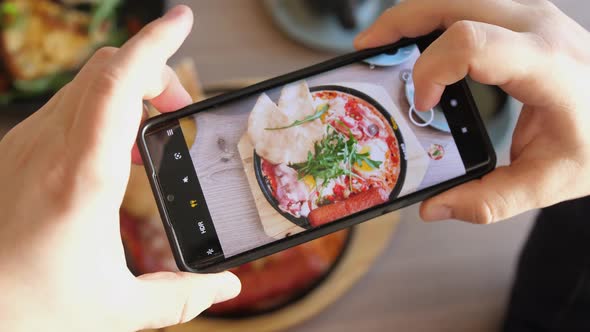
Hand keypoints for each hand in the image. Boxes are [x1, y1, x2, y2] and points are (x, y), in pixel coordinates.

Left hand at [0, 6, 239, 331]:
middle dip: (154, 71)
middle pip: (105, 69)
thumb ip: (182, 295)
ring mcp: (24, 146)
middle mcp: (48, 149)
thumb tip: (225, 286)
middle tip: (182, 106)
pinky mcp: (13, 154)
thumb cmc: (26, 311)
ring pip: (83, 84)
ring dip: (127, 90)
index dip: (156, 42)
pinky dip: (100, 109)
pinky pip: (65, 107)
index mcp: (83, 177)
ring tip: (152, 133)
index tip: (182, 20)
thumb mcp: (117, 309)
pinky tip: (113, 153)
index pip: (121, 82)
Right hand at [355, 0, 589, 223]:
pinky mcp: (521, 14)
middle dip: (400, 24)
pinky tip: (417, 40)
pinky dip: (432, 17)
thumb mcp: (551, 180)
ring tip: (383, 42)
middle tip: (368, 50)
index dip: (431, 72)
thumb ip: (493, 200)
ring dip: (413, 15)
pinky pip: (466, 3)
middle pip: (451, 4)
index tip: (423, 106)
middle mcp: (536, 26)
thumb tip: (434, 207)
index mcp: (545, 64)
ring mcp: (529, 13)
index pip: (471, 44)